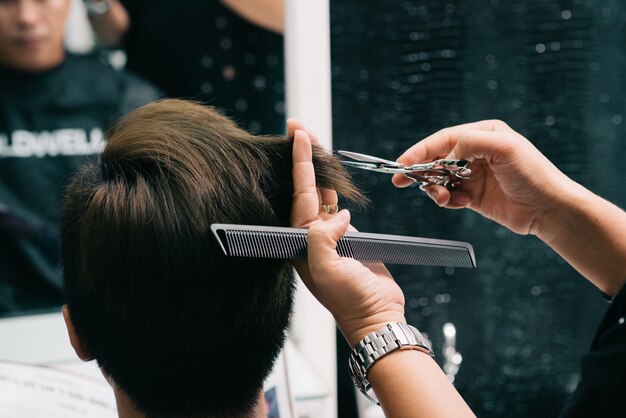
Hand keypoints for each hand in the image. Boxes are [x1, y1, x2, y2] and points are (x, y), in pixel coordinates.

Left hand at [288, 119, 405, 345]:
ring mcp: (329, 235)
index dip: (299, 162)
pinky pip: (337, 207)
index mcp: (300, 241)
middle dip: (302, 157)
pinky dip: (334, 189)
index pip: (298, 193)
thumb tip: (336, 216)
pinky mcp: (347, 238)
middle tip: (297, 126)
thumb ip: (322, 239)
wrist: (376, 314)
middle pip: (305, 188)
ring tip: (311, 141)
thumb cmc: (349, 299)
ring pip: (321, 194)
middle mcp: (310, 235)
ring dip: (318, 169)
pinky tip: (330, 176)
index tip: (296, 135)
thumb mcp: (327, 271)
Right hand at [392, 120, 571, 236]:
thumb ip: (469, 142)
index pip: (443, 139)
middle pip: (437, 159)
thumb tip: (445, 155)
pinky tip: (458, 204)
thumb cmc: (532, 174)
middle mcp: (476, 153)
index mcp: (483, 134)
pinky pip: (450, 196)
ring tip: (443, 198)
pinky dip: (448, 201)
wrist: (549, 209)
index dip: (419, 150)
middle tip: (401, 181)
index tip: (402, 163)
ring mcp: (474, 175)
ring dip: (435, 189)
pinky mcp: (474, 196)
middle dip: (420, 170)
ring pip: (440, 179)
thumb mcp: (503, 147)